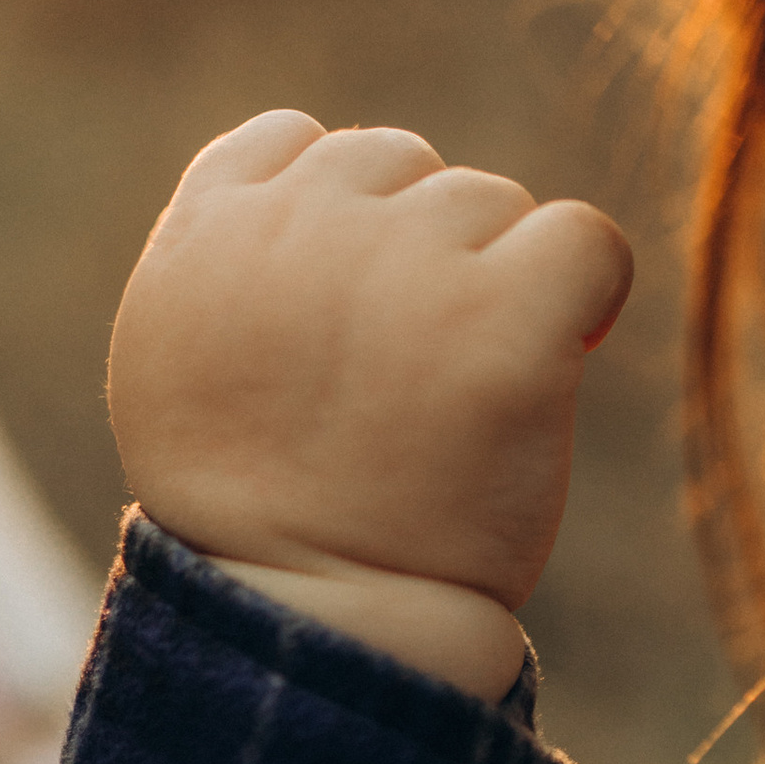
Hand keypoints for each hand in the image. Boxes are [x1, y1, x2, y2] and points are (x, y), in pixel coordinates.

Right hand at [109, 111, 632, 698]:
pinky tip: (551, 362)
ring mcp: (404, 261)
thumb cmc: (255, 516)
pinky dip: (584, 294)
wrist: (317, 621)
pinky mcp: (503, 315)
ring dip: (491, 283)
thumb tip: (316, 192)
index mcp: (206, 232)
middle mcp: (299, 224)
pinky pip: (584, 241)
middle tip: (399, 380)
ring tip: (450, 400)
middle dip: (416, 254)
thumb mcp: (180, 369)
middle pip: (401, 166)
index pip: (295, 141)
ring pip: (490, 202)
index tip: (346, 320)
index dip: (340, 221)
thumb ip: (228, 261)